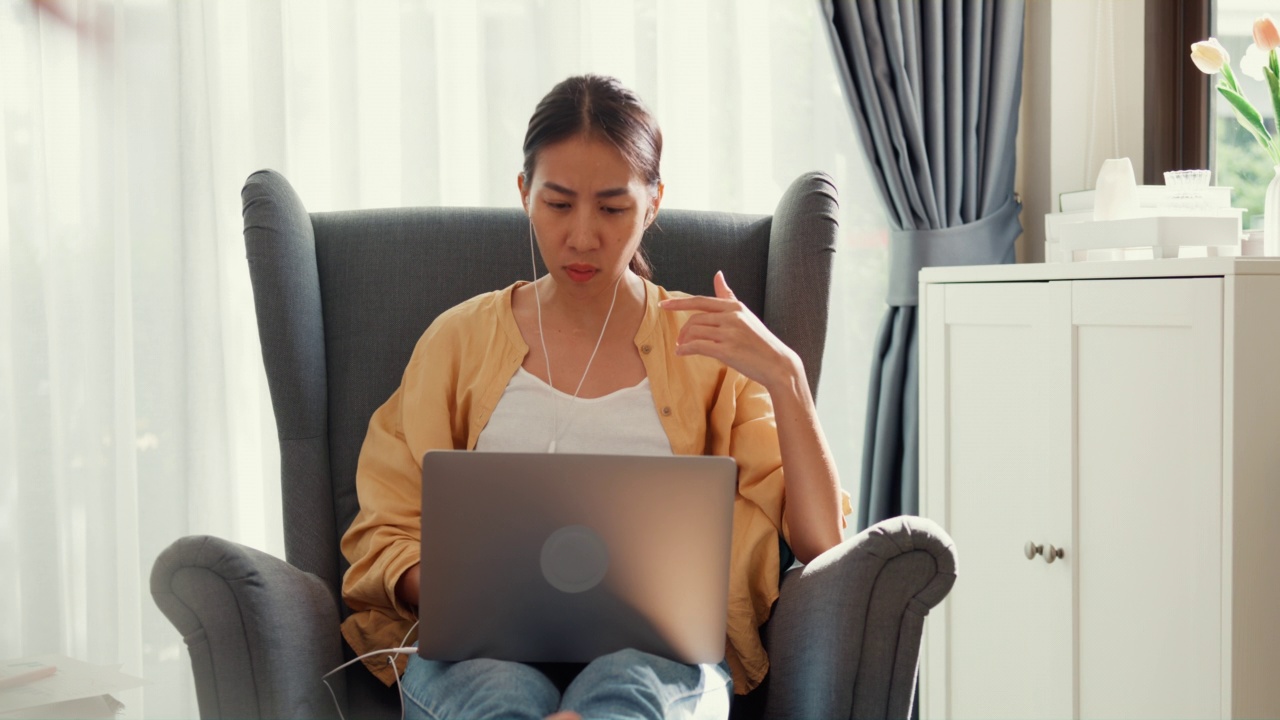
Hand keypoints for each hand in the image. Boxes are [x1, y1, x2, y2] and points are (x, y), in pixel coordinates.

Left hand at [659, 271, 802, 391]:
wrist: (777, 364)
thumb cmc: (759, 340)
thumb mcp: (744, 314)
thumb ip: (727, 296)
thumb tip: (717, 273)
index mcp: (734, 307)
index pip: (700, 301)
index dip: (679, 303)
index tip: (663, 306)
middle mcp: (732, 317)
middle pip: (695, 319)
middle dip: (683, 330)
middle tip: (679, 340)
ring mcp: (730, 333)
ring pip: (695, 332)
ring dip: (684, 341)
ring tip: (682, 348)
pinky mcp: (728, 351)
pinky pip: (698, 346)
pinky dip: (685, 350)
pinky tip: (681, 353)